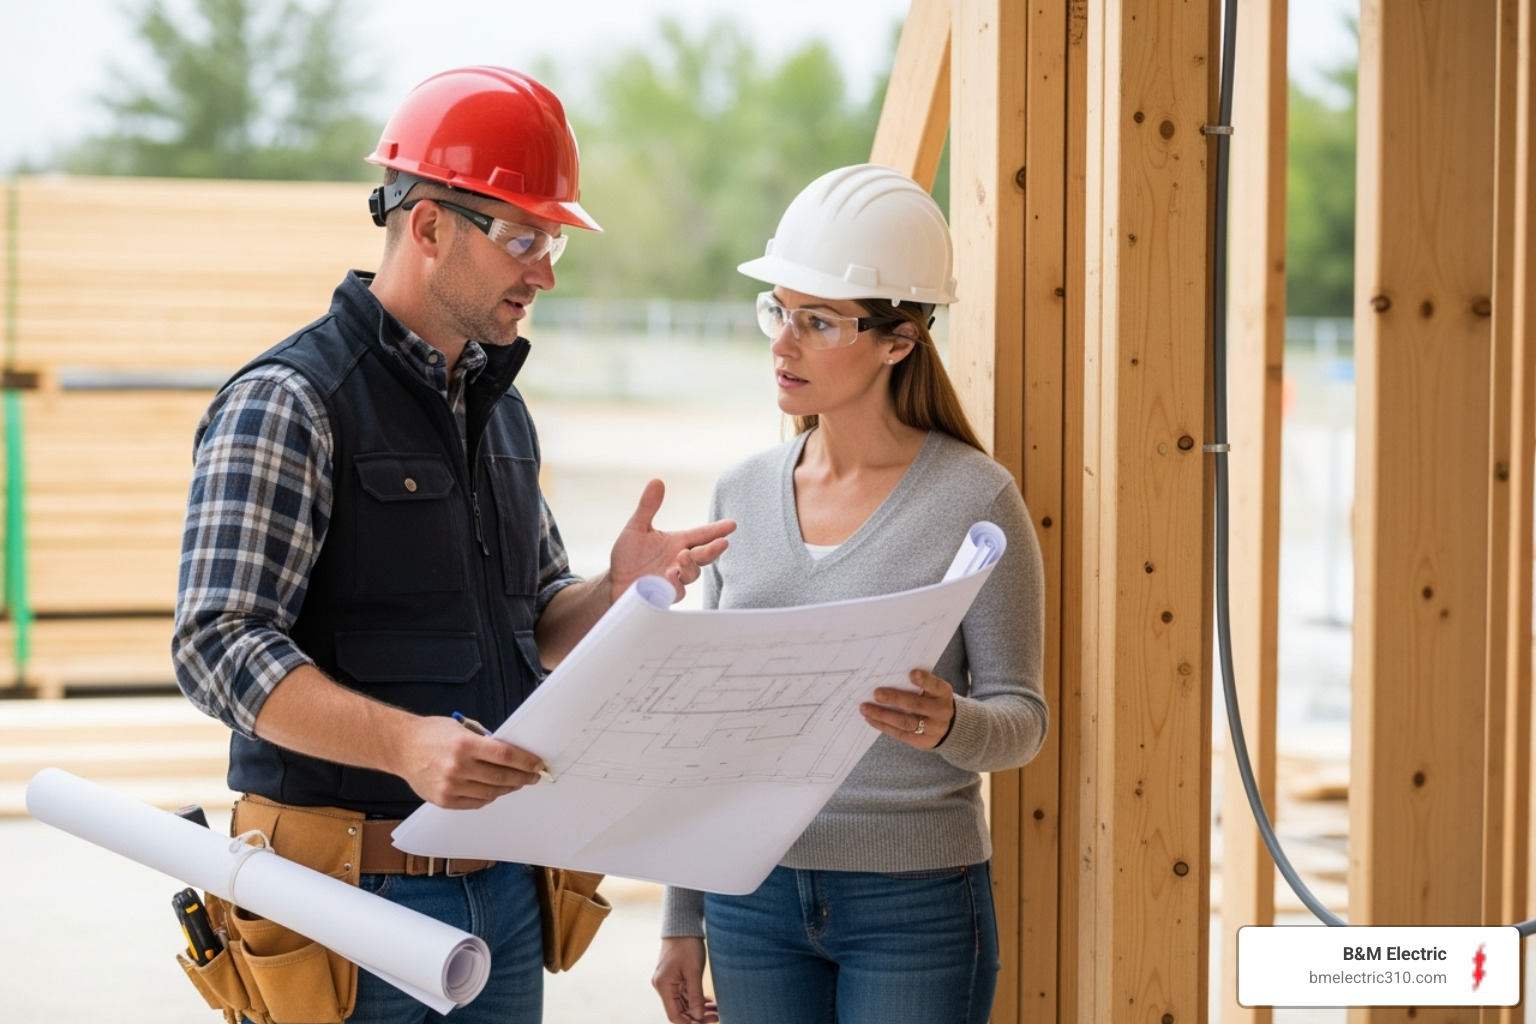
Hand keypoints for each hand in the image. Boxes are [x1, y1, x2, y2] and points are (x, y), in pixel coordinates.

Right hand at [396, 715, 547, 808]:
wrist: (401, 748)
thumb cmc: (432, 734)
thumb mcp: (461, 728)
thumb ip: (484, 742)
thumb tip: (511, 755)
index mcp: (464, 745)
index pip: (505, 756)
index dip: (526, 761)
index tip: (538, 764)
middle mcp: (458, 767)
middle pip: (502, 776)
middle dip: (523, 777)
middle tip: (533, 776)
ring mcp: (450, 786)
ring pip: (491, 792)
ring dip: (508, 788)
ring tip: (516, 783)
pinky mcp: (444, 800)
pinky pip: (476, 802)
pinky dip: (489, 796)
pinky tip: (495, 790)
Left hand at [609, 479, 734, 600]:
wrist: (615, 582)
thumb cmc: (628, 556)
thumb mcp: (636, 528)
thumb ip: (648, 507)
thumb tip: (656, 481)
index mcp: (678, 542)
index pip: (702, 535)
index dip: (717, 530)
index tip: (732, 524)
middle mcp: (681, 560)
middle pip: (704, 555)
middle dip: (714, 550)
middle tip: (722, 543)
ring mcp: (675, 579)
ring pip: (692, 574)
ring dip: (690, 566)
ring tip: (682, 557)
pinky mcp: (666, 594)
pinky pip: (676, 591)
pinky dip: (674, 584)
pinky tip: (668, 576)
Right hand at [652, 937, 717, 1023]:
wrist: (682, 925)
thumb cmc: (687, 945)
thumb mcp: (694, 971)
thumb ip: (695, 996)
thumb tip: (698, 1016)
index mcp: (664, 986)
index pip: (674, 1015)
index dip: (690, 1023)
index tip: (707, 1023)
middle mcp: (663, 986)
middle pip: (679, 1010)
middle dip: (697, 1016)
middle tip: (716, 1017)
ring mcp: (668, 982)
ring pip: (683, 1003)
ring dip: (698, 1008)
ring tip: (716, 1010)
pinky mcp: (674, 977)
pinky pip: (684, 994)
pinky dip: (696, 999)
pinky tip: (708, 1001)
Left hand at [860, 669, 955, 749]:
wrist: (948, 727)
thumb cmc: (932, 700)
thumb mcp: (932, 690)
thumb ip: (918, 685)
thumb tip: (887, 679)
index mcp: (943, 693)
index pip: (935, 685)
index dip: (924, 680)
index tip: (912, 673)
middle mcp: (941, 711)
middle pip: (915, 705)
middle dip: (894, 699)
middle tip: (876, 694)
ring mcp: (933, 729)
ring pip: (905, 722)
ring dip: (882, 715)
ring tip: (865, 709)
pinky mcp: (923, 742)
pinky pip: (900, 734)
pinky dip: (883, 726)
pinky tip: (871, 719)